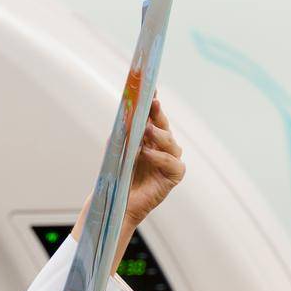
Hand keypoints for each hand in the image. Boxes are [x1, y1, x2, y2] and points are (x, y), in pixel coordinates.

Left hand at [124, 96, 184, 224]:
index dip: (153, 103)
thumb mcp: (118, 151)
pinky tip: (147, 152)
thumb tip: (123, 115)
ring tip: (146, 129)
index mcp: (151, 138)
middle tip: (152, 103)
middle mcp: (163, 146)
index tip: (150, 88)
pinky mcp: (173, 176)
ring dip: (158, 135)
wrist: (117, 202)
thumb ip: (123, 134)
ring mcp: (170, 160)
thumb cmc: (118, 176)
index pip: (154, 117)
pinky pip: (171, 163)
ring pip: (170, 143)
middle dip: (158, 114)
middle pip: (164, 126)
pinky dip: (159, 157)